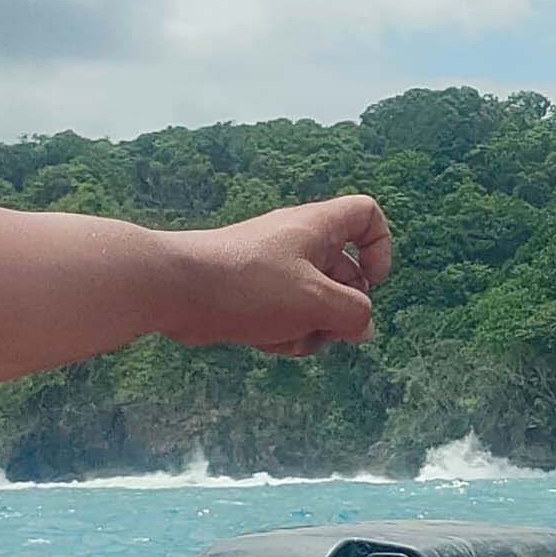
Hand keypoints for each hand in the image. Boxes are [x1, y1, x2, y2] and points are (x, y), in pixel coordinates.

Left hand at [168, 194, 396, 356]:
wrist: (176, 289)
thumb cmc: (251, 286)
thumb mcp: (315, 301)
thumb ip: (352, 313)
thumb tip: (364, 325)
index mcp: (317, 227)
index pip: (366, 215)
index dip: (379, 248)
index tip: (373, 282)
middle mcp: (297, 241)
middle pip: (342, 271)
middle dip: (342, 308)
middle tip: (332, 332)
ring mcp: (272, 266)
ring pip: (312, 299)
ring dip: (311, 326)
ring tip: (290, 338)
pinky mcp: (250, 290)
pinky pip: (283, 312)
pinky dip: (281, 330)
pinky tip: (264, 341)